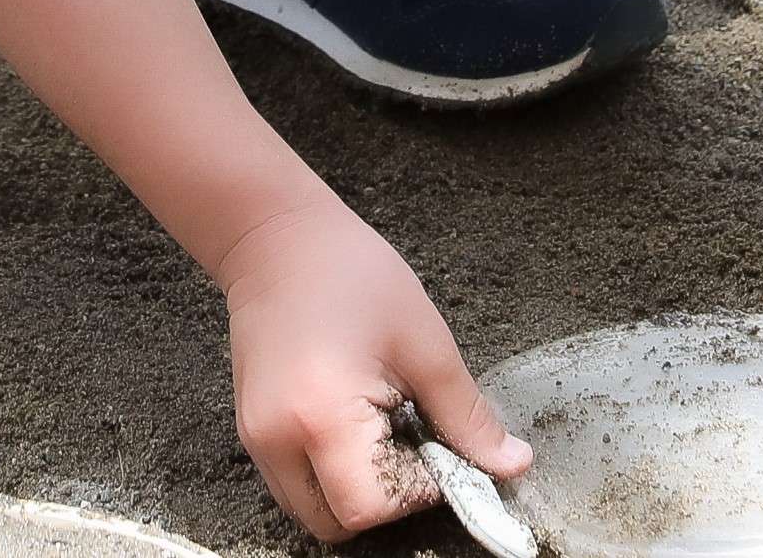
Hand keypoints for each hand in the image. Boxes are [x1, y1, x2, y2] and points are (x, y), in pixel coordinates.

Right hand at [217, 199, 527, 543]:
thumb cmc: (350, 274)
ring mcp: (256, 439)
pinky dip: (330, 476)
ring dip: (355, 494)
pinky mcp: (252, 431)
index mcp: (322, 416)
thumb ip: (467, 415)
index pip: (372, 507)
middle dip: (385, 503)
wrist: (275, 237)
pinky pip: (294, 485)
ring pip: (312, 512)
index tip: (438, 450)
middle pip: (337, 524)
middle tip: (412, 445)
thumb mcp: (425, 342)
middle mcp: (277, 439)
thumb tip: (511, 464)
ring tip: (381, 432)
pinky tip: (354, 427)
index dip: (416, 492)